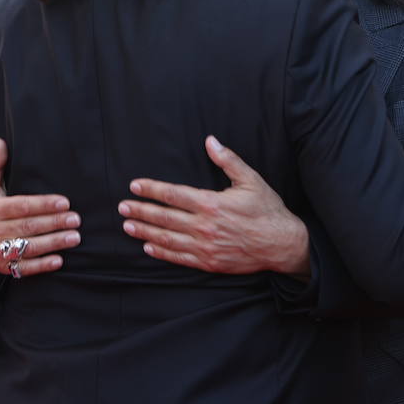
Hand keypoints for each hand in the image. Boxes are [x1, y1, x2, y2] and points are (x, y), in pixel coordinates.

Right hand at [0, 138, 80, 276]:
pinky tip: (58, 260)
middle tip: (76, 220)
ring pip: (29, 247)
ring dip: (53, 243)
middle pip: (29, 226)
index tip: (64, 202)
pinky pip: (24, 268)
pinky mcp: (4, 267)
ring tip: (74, 238)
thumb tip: (0, 142)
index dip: (44, 204)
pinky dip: (41, 265)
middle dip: (54, 223)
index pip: (22, 206)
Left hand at [119, 135, 309, 277]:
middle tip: (122, 206)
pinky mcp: (209, 262)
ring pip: (167, 238)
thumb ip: (228, 160)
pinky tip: (148, 247)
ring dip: (145, 231)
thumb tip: (210, 141)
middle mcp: (205, 226)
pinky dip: (162, 252)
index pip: (173, 194)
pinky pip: (179, 257)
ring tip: (127, 225)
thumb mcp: (251, 180)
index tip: (135, 186)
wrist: (282, 244)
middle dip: (141, 210)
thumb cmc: (267, 210)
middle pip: (164, 217)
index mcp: (212, 203)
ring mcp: (205, 247)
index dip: (151, 189)